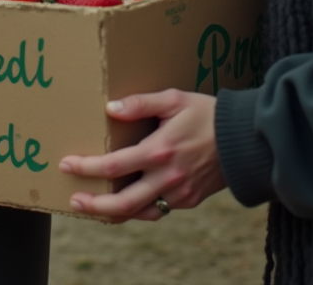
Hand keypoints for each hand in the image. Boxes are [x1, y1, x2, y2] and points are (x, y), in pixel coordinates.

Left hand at [60, 89, 225, 221]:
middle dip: (94, 205)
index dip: (87, 168)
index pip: (114, 166)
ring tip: (95, 207)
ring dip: (114, 212)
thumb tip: (109, 108)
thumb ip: (140, 103)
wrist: (245, 139)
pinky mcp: (189, 200)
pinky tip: (129, 201)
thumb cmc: (207, 113)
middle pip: (122, 203)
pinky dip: (140, 209)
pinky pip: (159, 210)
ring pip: (139, 212)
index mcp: (159, 151)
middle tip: (73, 200)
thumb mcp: (174, 99)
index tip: (68, 164)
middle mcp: (167, 177)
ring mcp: (179, 193)